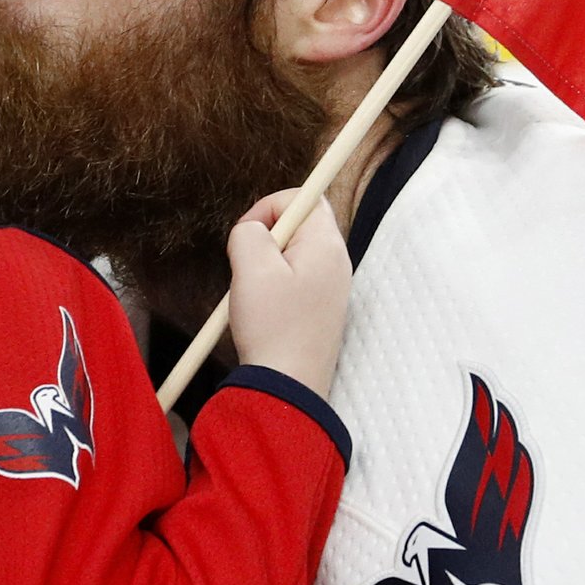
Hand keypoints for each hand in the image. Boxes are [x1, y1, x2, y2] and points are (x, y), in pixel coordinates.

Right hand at [224, 188, 351, 397]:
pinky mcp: (320, 308)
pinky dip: (273, 286)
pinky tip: (262, 309)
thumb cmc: (273, 328)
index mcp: (326, 245)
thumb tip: (253, 229)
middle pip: (300, 224)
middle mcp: (337, 262)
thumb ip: (249, 232)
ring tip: (254, 292)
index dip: (269, 206)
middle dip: (266, 237)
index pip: (304, 197)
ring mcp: (332, 287)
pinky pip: (295, 279)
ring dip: (265, 264)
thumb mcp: (250, 267)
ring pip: (293, 253)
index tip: (246, 233)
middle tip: (247, 265)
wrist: (287, 386)